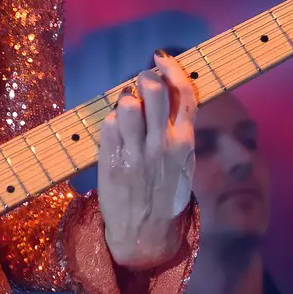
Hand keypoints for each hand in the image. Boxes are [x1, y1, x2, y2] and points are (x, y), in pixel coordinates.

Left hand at [97, 52, 197, 268]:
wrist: (145, 235)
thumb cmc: (164, 195)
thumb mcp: (181, 163)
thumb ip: (175, 130)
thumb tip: (163, 95)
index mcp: (184, 143)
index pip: (184, 94)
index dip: (172, 70)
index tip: (161, 58)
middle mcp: (162, 145)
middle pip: (153, 91)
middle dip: (145, 79)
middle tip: (140, 81)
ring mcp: (136, 152)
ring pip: (127, 104)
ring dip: (125, 99)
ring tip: (126, 107)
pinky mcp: (112, 161)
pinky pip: (108, 125)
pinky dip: (111, 121)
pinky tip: (116, 130)